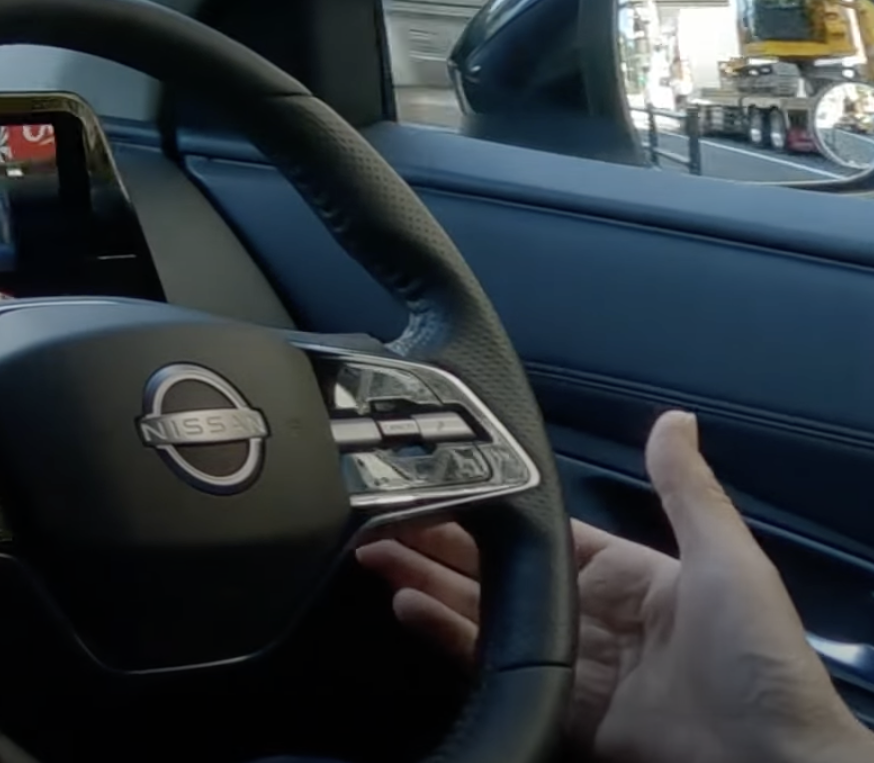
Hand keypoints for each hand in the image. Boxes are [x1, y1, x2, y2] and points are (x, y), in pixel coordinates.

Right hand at [357, 410, 871, 762]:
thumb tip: (673, 418)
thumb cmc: (761, 656)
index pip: (544, 534)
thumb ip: (686, 489)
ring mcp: (578, 667)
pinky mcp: (565, 712)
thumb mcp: (728, 558)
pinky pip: (496, 670)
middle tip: (380, 519)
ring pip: (486, 618)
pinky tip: (409, 611)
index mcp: (634, 576)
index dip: (490, 510)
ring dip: (428, 586)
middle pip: (501, 574)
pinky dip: (448, 640)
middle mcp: (599, 619)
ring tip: (375, 557)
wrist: (773, 759)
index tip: (438, 484)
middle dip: (441, 545)